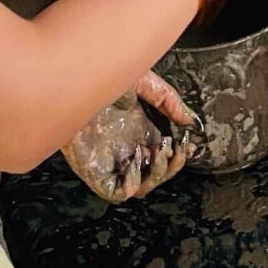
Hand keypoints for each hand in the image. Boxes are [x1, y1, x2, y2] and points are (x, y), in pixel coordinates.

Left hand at [62, 72, 198, 202]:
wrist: (75, 79)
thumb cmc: (101, 76)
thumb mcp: (147, 85)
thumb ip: (171, 103)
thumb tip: (192, 122)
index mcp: (137, 131)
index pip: (163, 156)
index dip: (179, 156)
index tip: (190, 145)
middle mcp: (125, 148)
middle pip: (155, 174)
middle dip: (172, 166)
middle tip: (175, 148)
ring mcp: (109, 161)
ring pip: (140, 187)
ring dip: (156, 175)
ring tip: (157, 152)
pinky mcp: (93, 170)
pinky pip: (115, 192)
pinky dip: (131, 184)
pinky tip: (135, 161)